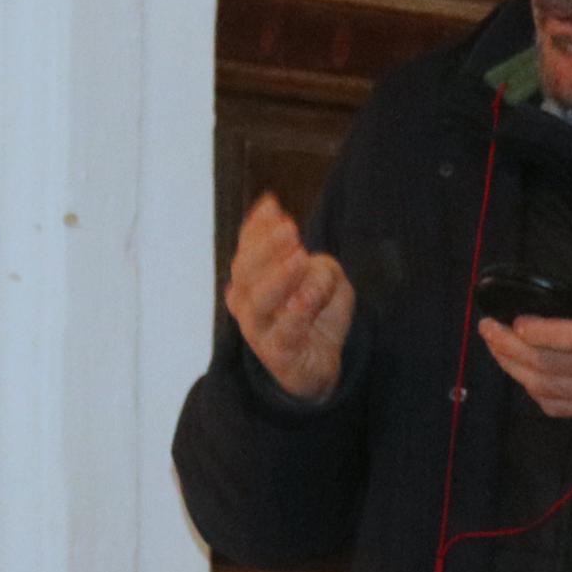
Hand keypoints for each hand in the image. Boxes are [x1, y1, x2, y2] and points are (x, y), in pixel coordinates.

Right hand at [223, 193, 354, 404]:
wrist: (317, 365)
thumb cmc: (315, 315)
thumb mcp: (325, 281)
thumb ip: (319, 267)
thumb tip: (307, 262)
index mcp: (252, 280)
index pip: (247, 248)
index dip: (257, 227)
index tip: (273, 206)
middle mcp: (248, 303)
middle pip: (246, 271)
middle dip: (266, 247)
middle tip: (290, 229)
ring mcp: (259, 330)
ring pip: (259, 302)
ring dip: (279, 277)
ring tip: (299, 258)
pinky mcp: (278, 355)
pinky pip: (282, 334)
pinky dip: (293, 316)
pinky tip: (303, 300)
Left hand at [479, 287, 571, 433]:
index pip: (568, 338)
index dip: (533, 331)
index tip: (513, 319)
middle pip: (548, 366)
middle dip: (508, 348)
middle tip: (488, 330)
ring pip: (548, 390)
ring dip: (514, 371)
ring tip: (497, 350)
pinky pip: (562, 408)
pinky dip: (535, 392)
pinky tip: (523, 376)